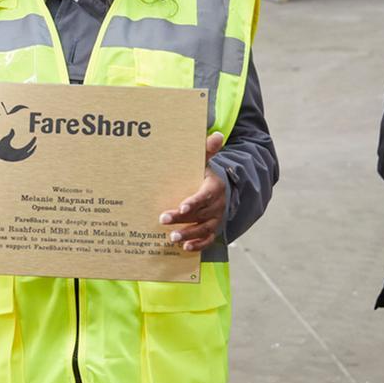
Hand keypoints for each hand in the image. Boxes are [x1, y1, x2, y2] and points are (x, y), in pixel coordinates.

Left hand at [163, 133, 228, 251]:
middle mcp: (216, 205)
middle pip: (199, 213)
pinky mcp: (212, 230)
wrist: (220, 190)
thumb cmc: (205, 176)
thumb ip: (207, 150)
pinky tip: (185, 248)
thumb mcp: (205, 163)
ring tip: (172, 238)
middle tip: (163, 219)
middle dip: (182, 218)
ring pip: (203, 229)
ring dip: (188, 234)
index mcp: (214, 187)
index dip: (194, 202)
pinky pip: (207, 240)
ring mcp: (215, 219)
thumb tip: (216, 135)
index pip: (204, 196)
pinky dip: (198, 245)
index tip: (182, 206)